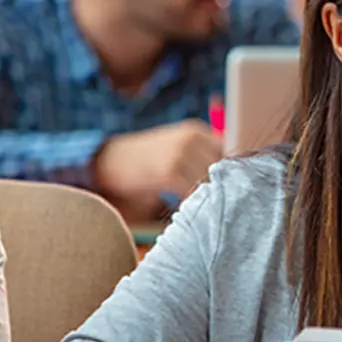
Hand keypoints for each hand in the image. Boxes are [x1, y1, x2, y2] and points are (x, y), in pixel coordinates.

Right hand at [93, 120, 223, 202]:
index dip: (225, 177)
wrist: (108, 160)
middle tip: (212, 207)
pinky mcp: (169, 171)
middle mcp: (192, 138)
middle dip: (218, 189)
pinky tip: (182, 209)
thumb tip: (232, 181)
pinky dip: (190, 203)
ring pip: (209, 183)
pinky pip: (192, 192)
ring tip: (196, 210)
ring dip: (206, 199)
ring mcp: (181, 153)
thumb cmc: (144, 161)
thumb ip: (201, 159)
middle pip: (222, 170)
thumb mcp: (176, 150)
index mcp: (197, 130)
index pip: (226, 156)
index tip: (222, 193)